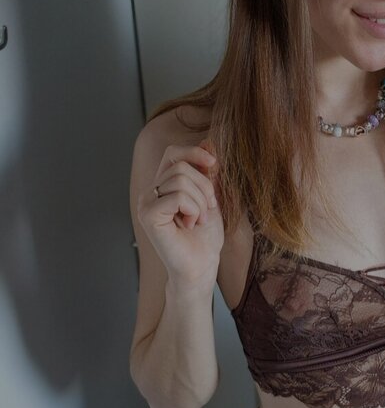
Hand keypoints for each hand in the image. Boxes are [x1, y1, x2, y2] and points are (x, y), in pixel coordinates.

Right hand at [137, 139, 224, 290]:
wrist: (201, 267)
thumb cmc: (205, 239)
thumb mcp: (211, 198)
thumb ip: (207, 172)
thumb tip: (208, 140)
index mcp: (163, 186)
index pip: (173, 153)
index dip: (194, 152)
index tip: (214, 164)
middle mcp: (151, 193)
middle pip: (181, 166)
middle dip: (205, 186)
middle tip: (207, 210)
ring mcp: (146, 203)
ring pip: (180, 179)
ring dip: (200, 201)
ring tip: (197, 220)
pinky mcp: (148, 215)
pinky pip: (177, 196)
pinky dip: (193, 210)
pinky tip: (189, 225)